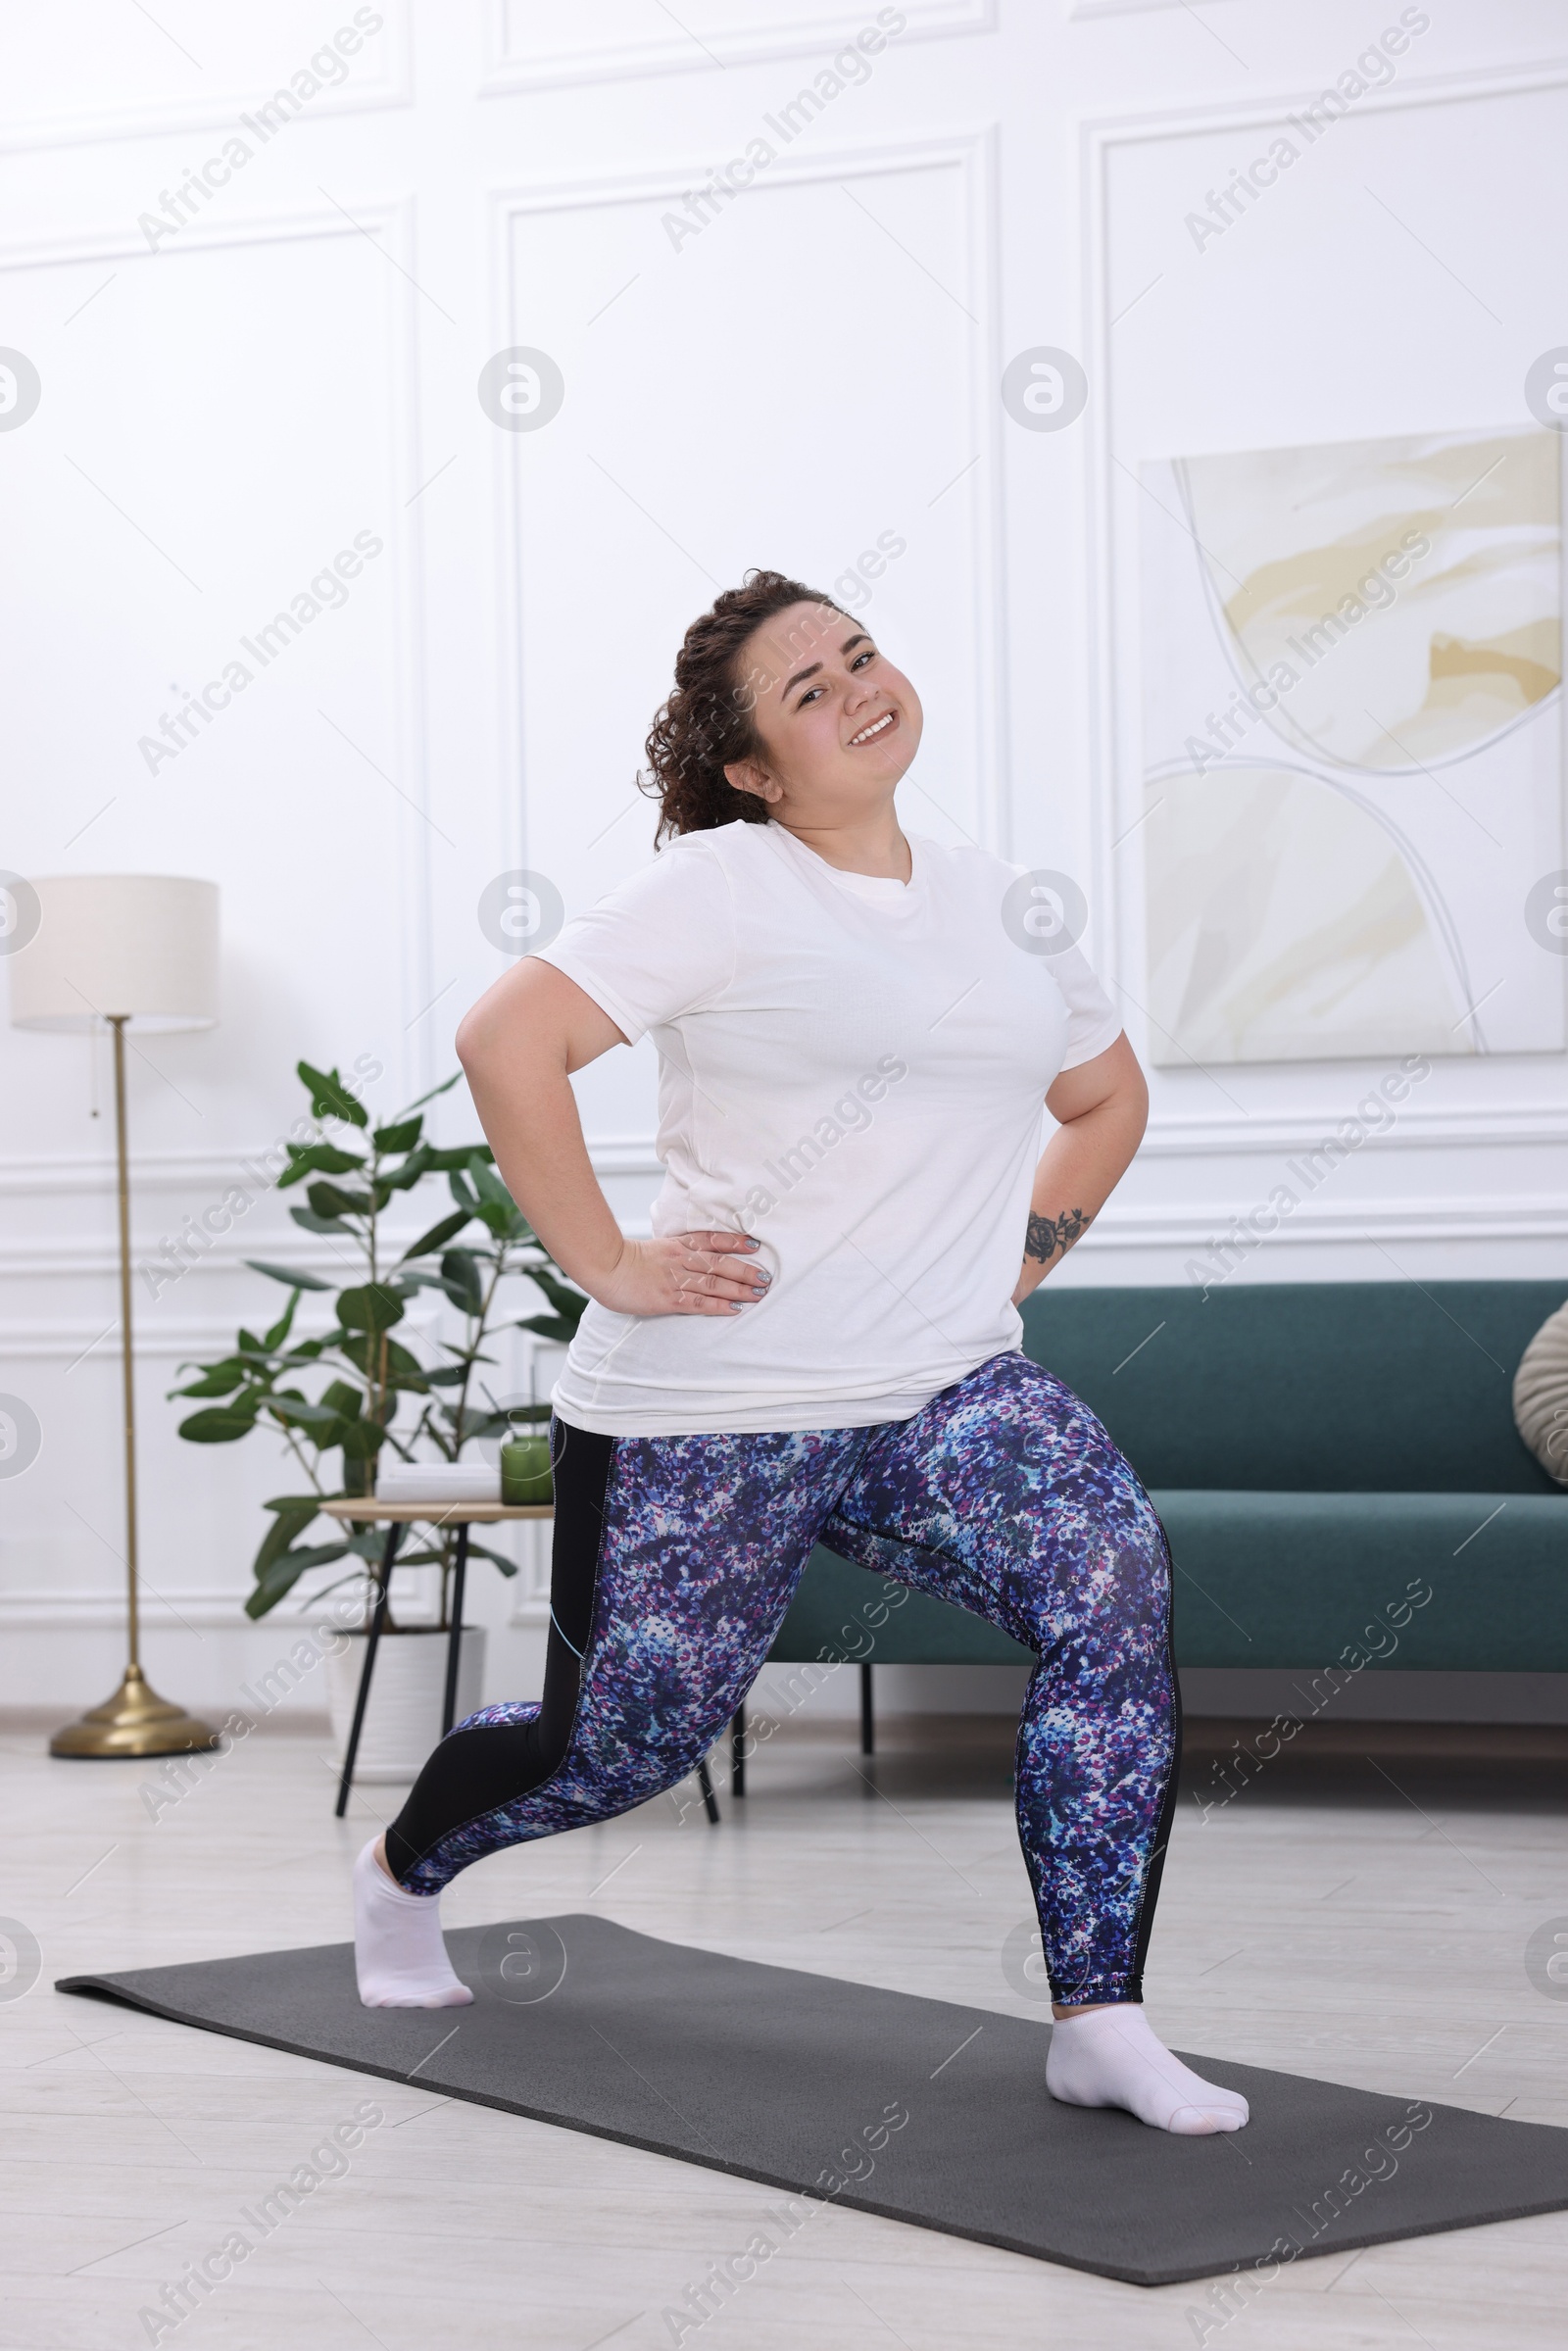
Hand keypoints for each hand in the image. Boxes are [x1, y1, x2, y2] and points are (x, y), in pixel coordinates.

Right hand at [595, 1230, 770, 1317]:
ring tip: (758, 1294)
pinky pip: (698, 1302)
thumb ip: (677, 1251)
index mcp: (679, 1244)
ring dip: (739, 1289)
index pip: (713, 1240)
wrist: (605, 1267)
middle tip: (766, 1278)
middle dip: (745, 1271)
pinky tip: (734, 1309)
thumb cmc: (627, 1260)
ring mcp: (675, 1279)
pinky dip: (718, 1305)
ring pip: (714, 1283)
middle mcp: (681, 1259)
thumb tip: (697, 1257)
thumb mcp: (657, 1248)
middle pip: (720, 1263)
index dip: (736, 1242)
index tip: (755, 1245)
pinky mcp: (668, 1299)